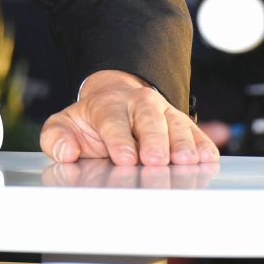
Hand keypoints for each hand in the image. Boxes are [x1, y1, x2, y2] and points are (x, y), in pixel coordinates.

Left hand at [40, 70, 220, 167]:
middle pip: (150, 120)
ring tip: (186, 162)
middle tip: (155, 161)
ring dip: (182, 144)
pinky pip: (198, 134)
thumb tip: (66, 152)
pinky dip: (204, 146)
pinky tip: (207, 160)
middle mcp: (140, 105)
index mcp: (108, 104)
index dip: (119, 140)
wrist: (116, 101)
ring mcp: (166, 113)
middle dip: (153, 140)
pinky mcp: (185, 126)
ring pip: (177, 125)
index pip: (113, 121)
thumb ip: (56, 138)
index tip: (125, 159)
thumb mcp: (64, 125)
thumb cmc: (91, 122)